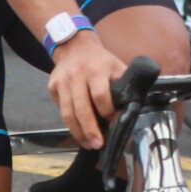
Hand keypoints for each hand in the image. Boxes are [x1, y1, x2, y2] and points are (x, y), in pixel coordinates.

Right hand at [47, 30, 126, 148]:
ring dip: (78, 132)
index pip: (100, 95)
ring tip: (88, 144)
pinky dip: (70, 123)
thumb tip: (138, 106)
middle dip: (90, 130)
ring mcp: (62, 81)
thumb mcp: (117, 66)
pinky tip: (79, 131)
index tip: (114, 122)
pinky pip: (61, 110)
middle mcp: (76, 75)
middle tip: (98, 145)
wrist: (74, 47)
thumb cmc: (100, 61)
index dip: (107, 112)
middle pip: (82, 108)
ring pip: (67, 113)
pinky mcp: (52, 87)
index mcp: (96, 70)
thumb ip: (126, 85)